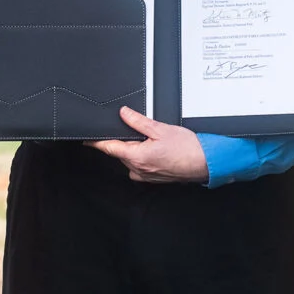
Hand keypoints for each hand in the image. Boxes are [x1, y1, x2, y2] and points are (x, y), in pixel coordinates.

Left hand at [92, 106, 209, 183]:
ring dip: (136, 150)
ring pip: (130, 160)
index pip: (110, 148)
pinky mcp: (153, 179)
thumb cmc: (188, 148)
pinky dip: (144, 158)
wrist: (205, 163)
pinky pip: (140, 167)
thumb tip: (124, 114)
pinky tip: (158, 152)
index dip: (97, 143)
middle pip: (121, 153)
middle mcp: (138, 169)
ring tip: (155, 142)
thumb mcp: (161, 129)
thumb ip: (138, 121)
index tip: (88, 140)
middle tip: (142, 132)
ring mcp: (145, 176)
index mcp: (137, 156)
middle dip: (126, 142)